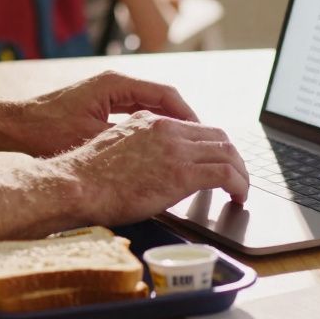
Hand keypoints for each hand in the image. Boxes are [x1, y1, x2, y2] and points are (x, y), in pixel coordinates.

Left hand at [0, 71, 199, 157]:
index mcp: (116, 85)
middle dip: (183, 119)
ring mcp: (109, 91)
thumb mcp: (89, 139)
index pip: (165, 94)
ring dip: (169, 122)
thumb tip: (157, 155)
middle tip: (202, 141)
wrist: (16, 124)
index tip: (203, 134)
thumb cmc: (46, 131)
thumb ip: (124, 142)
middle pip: (162, 97)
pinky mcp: (102, 101)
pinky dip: (152, 125)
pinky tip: (161, 144)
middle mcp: (116, 83)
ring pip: (151, 104)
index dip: (187, 115)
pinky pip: (137, 110)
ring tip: (187, 144)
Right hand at [59, 112, 249, 224]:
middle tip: (237, 176)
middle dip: (233, 157)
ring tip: (242, 190)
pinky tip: (239, 197)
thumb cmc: (86, 178)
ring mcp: (176, 150)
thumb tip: (149, 166)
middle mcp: (167, 129)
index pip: (195, 127)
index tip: (218, 161)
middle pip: (218, 136)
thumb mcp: (114, 149)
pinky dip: (240, 185)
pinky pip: (226, 175)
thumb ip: (137, 149)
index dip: (213, 145)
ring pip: (228, 153)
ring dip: (241, 173)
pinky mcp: (183, 173)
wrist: (76, 185)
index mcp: (150, 121)